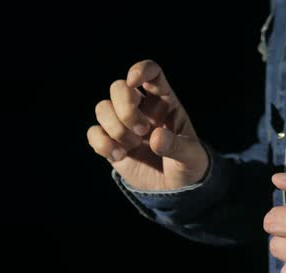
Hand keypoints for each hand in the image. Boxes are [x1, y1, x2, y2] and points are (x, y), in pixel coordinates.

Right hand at [87, 60, 207, 189]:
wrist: (176, 190)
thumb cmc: (188, 166)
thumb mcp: (191, 157)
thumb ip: (177, 147)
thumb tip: (156, 137)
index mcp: (165, 103)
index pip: (152, 73)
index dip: (140, 70)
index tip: (133, 81)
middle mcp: (142, 109)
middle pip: (118, 87)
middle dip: (125, 108)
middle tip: (142, 130)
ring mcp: (124, 125)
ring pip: (102, 108)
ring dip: (115, 128)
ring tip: (133, 146)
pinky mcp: (111, 143)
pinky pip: (94, 133)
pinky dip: (102, 143)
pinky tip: (119, 156)